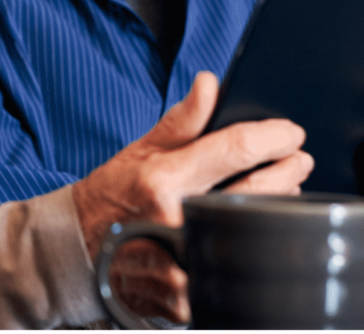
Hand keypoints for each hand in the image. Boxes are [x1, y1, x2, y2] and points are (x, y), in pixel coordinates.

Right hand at [72, 71, 312, 320]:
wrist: (80, 246)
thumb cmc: (111, 192)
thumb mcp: (140, 149)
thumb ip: (182, 120)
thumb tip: (208, 83)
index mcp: (161, 179)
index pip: (233, 150)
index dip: (271, 137)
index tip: (290, 132)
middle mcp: (174, 220)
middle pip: (256, 192)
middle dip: (287, 171)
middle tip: (297, 159)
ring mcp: (182, 261)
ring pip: (253, 232)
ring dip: (273, 207)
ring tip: (276, 187)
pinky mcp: (187, 294)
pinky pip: (236, 266)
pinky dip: (249, 241)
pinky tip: (248, 226)